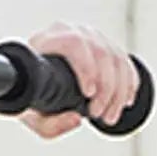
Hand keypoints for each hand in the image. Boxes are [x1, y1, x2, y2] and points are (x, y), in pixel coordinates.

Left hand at [16, 22, 140, 139]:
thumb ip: (49, 124)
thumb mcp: (30, 116)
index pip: (73, 43)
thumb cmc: (28, 95)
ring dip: (119, 90)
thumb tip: (76, 119)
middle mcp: (69, 31)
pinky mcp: (102, 44)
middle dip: (106, 88)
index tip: (88, 95)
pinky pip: (124, 60)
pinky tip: (126, 101)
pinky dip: (129, 82)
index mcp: (46, 41)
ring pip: (115, 57)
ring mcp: (88, 35)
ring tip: (110, 116)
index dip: (86, 67)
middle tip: (99, 114)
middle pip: (100, 51)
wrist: (28, 82)